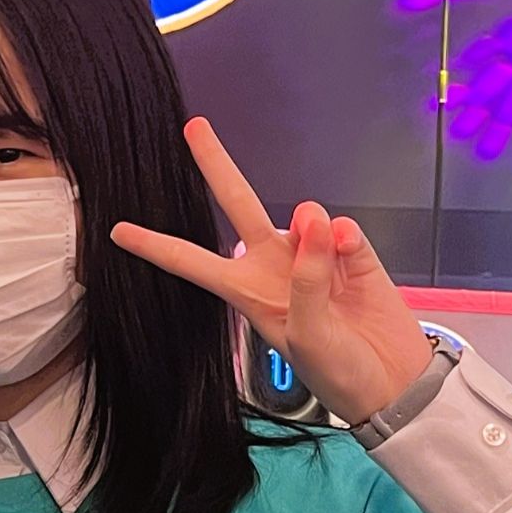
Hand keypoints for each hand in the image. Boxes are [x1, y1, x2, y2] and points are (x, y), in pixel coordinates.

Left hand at [109, 118, 435, 425]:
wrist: (393, 384)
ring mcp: (313, 257)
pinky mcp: (352, 254)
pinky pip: (341, 228)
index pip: (191, 262)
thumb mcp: (308, 336)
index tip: (118, 231)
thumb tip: (315, 219)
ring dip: (311, 227)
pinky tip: (349, 251)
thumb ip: (307, 278)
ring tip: (330, 254)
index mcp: (247, 292)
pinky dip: (344, 237)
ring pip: (303, 216)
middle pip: (240, 206)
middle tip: (194, 128)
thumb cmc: (339, 371)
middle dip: (216, 165)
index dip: (155, 246)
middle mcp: (274, 267)